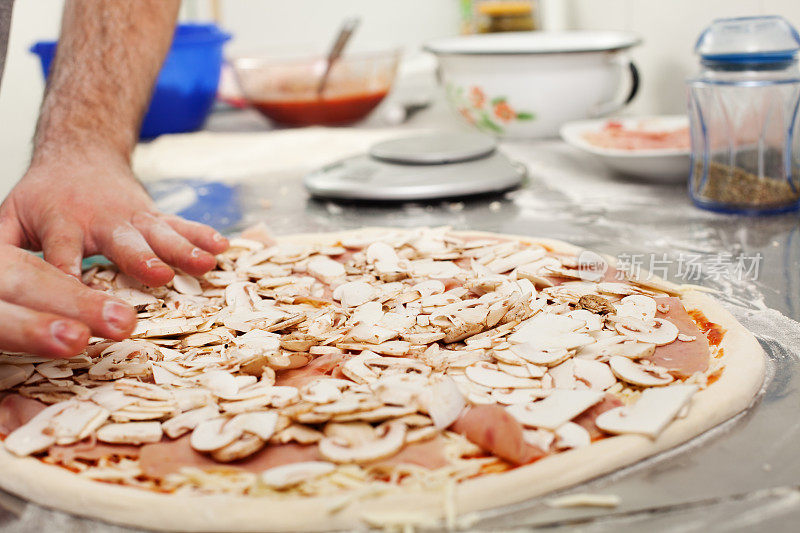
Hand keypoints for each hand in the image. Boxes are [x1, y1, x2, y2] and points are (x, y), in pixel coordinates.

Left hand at [0, 148, 228, 356]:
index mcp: (62, 225)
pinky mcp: (155, 217)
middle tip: (158, 276)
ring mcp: (134, 218)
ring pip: (161, 235)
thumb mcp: (10, 218)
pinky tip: (223, 248)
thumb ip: (0, 246)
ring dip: (184, 250)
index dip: (70, 280)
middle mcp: (102, 221)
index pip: (62, 257)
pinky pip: (182, 226)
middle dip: (141, 260)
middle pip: (122, 244)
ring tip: (206, 264)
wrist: (81, 154)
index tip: (80, 308)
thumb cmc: (43, 199)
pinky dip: (203, 236)